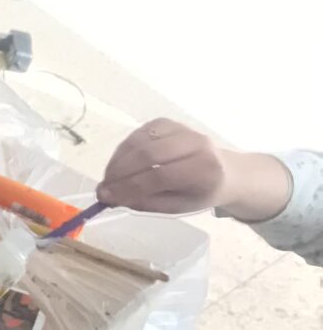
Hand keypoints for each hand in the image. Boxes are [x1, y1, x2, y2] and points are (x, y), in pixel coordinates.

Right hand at [97, 119, 292, 223]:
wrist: (226, 171)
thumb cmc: (200, 193)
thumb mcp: (178, 207)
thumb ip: (145, 202)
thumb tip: (111, 197)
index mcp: (205, 170)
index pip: (161, 175)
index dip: (130, 187)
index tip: (106, 198)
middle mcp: (197, 144)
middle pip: (149, 154)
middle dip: (120, 172)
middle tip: (103, 188)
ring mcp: (181, 129)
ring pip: (141, 141)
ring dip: (117, 160)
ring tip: (108, 178)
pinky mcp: (167, 122)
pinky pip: (138, 133)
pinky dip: (123, 149)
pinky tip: (118, 163)